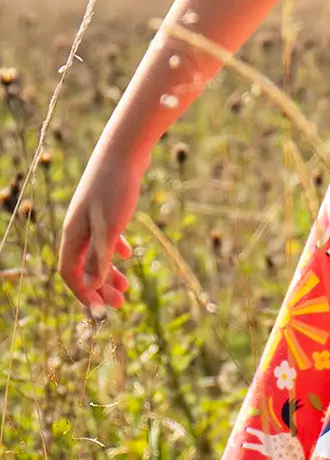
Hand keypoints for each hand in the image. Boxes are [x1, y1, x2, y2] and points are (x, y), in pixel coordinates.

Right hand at [58, 142, 141, 315]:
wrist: (124, 149)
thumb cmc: (116, 188)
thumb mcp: (109, 227)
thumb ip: (99, 257)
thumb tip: (90, 287)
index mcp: (73, 234)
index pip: (70, 273)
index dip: (84, 294)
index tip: (102, 310)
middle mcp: (78, 227)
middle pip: (84, 266)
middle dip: (100, 288)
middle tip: (122, 304)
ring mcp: (92, 216)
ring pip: (96, 252)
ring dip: (109, 271)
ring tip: (128, 287)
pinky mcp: (107, 206)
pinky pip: (106, 235)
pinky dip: (115, 248)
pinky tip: (128, 254)